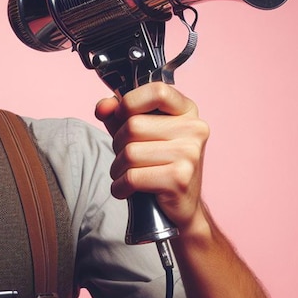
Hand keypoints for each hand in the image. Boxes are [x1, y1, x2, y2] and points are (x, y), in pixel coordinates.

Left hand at [94, 82, 208, 231]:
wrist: (182, 206)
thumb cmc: (157, 165)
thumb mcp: (139, 133)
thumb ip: (119, 114)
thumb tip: (103, 107)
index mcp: (186, 111)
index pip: (157, 91)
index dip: (130, 103)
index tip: (122, 116)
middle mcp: (194, 129)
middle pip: (133, 125)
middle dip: (119, 144)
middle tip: (128, 158)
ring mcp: (189, 154)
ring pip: (130, 152)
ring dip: (118, 168)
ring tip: (129, 174)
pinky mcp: (179, 179)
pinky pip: (132, 177)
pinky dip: (120, 186)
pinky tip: (128, 190)